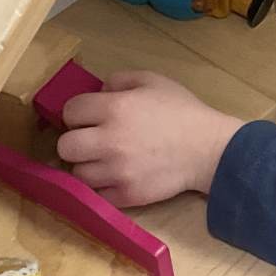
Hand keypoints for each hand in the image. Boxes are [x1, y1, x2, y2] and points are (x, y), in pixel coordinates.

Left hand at [56, 70, 242, 206]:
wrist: (209, 149)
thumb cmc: (183, 111)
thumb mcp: (153, 81)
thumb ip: (119, 80)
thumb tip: (98, 92)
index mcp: (114, 108)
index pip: (70, 111)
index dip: (78, 113)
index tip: (89, 117)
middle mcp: (109, 141)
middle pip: (65, 146)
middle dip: (76, 142)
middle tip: (92, 141)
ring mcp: (116, 171)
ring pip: (78, 173)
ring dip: (88, 166)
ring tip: (105, 162)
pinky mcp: (126, 195)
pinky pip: (96, 195)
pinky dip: (102, 188)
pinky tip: (115, 178)